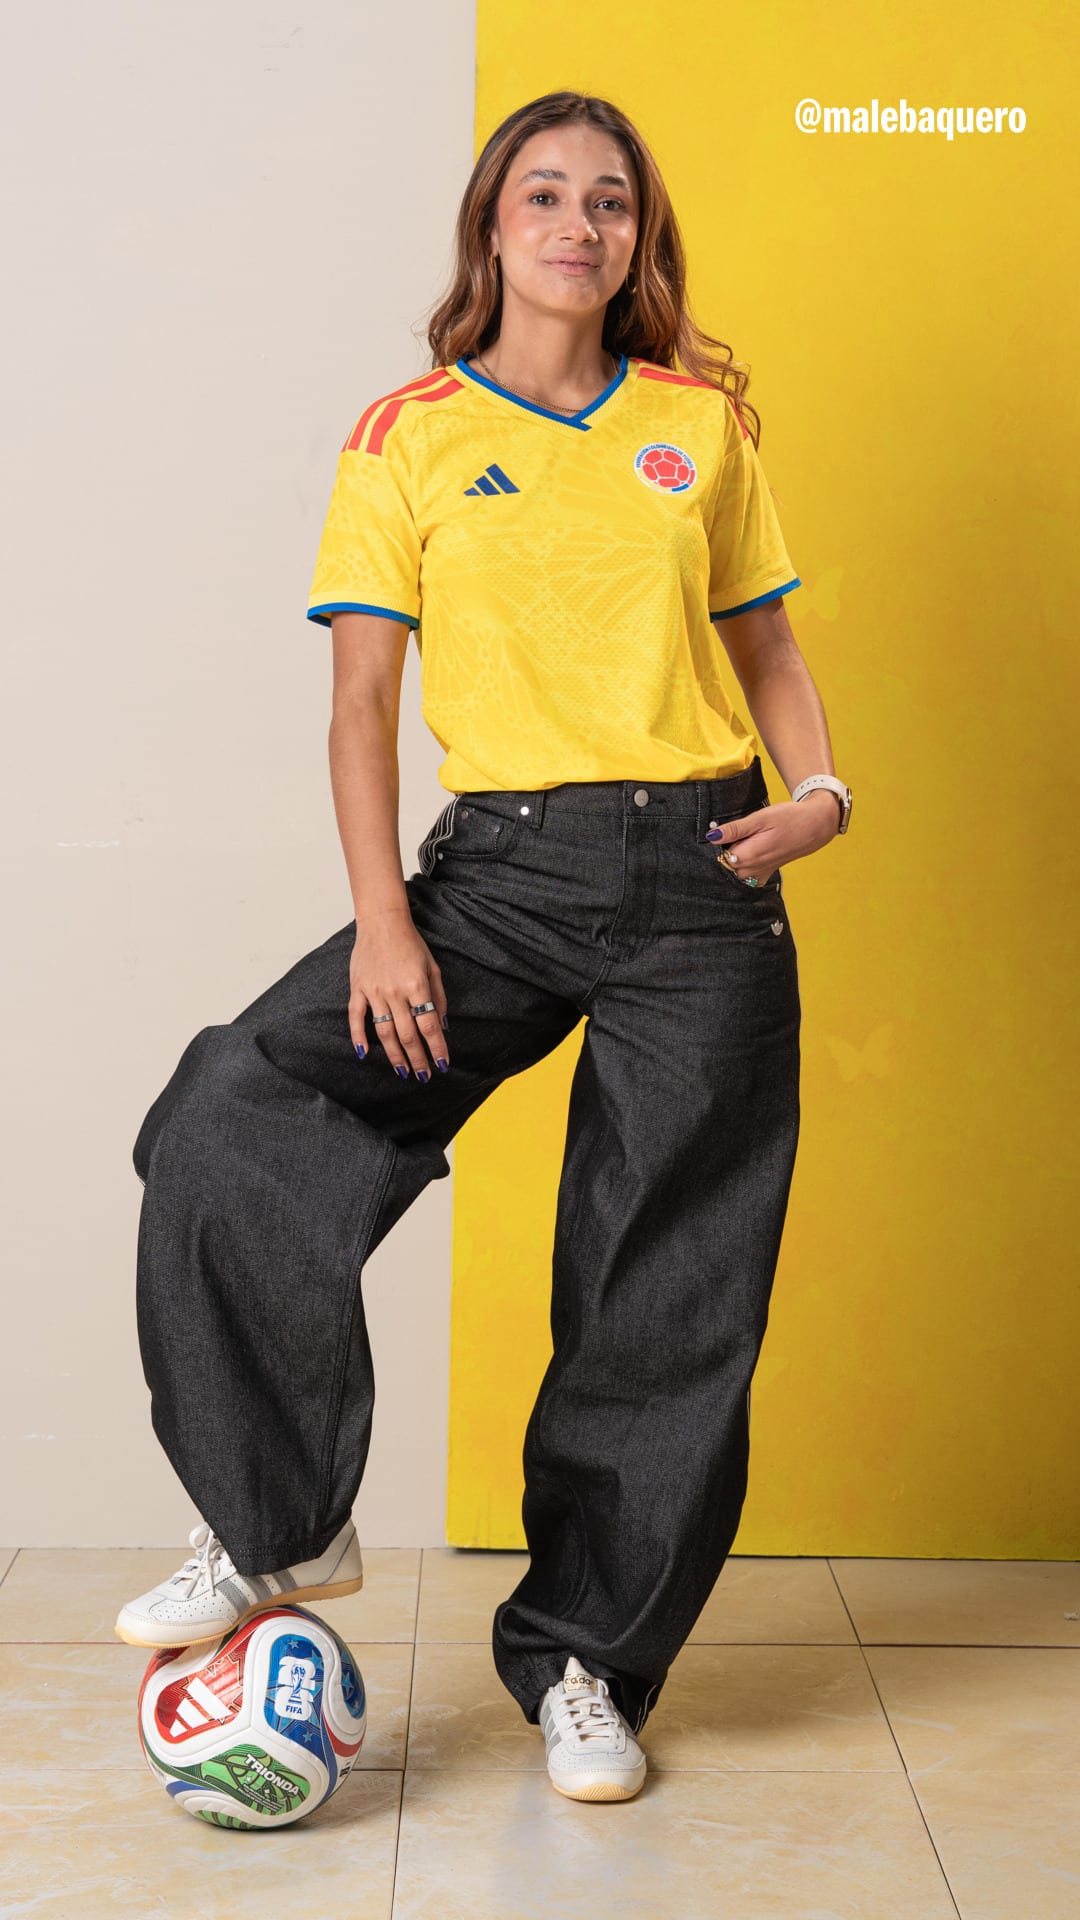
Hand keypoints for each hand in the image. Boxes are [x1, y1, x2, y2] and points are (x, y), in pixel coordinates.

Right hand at [349, 907, 449, 1081]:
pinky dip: (358, 1037)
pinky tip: (365, 1053)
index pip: (429, 1025)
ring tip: (402, 1070)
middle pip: (407, 1034)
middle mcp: (395, 992)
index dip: (436, 1048)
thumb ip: (439, 998)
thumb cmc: (411, 944)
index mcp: (417, 986)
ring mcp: (374, 992)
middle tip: (423, 1075)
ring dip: (394, 1054)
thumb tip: (443, 1026)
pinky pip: (356, 1018)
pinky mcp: (358, 989)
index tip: (442, 1064)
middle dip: (417, 1058)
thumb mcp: (433, 968)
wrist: (382, 923)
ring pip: (384, 1032)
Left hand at [706, 790, 838, 885]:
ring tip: (749, 841)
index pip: (719, 855)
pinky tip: (752, 853)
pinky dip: (745, 867)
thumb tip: (712, 836)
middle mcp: (753, 869)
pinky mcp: (766, 874)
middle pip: (725, 865)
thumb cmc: (788, 818)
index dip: (720, 844)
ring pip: (735, 871)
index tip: (729, 833)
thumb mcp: (760, 818)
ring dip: (736, 858)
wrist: (814, 826)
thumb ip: (735, 829)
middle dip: (727, 852)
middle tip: (741, 835)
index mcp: (749, 855)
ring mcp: (760, 874)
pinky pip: (747, 877)